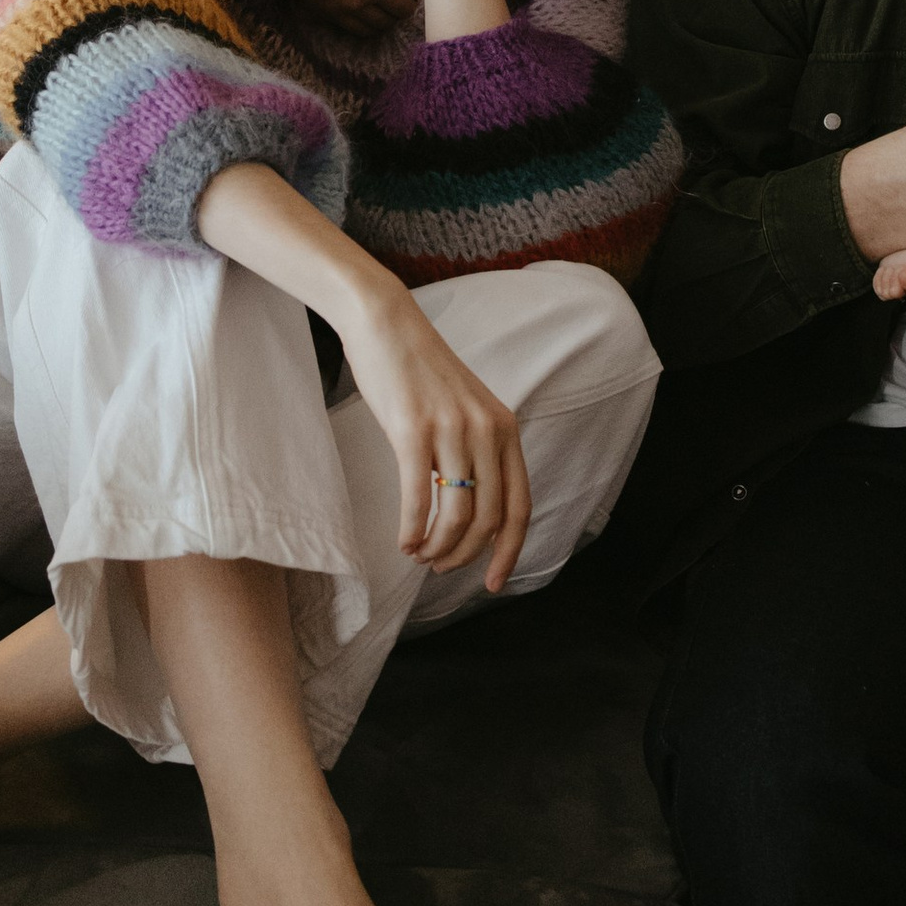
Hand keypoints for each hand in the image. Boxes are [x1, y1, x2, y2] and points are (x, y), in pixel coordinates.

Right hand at [193, 162, 532, 582]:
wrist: (386, 323)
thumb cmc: (419, 371)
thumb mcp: (466, 408)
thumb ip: (478, 450)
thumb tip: (473, 510)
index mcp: (505, 428)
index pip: (520, 506)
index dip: (510, 552)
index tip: (492, 583)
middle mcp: (487, 430)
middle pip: (489, 518)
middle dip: (464, 555)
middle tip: (439, 567)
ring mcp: (451, 429)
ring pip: (457, 514)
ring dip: (437, 547)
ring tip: (419, 555)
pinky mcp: (413, 429)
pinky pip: (420, 498)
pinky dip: (413, 530)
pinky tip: (403, 541)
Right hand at [315, 0, 421, 35]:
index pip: (404, 10)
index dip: (411, 3)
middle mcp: (356, 4)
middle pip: (386, 24)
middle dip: (395, 14)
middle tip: (397, 1)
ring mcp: (335, 10)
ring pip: (366, 31)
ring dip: (377, 23)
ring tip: (381, 9)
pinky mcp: (319, 10)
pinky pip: (344, 27)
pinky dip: (356, 23)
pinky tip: (359, 8)